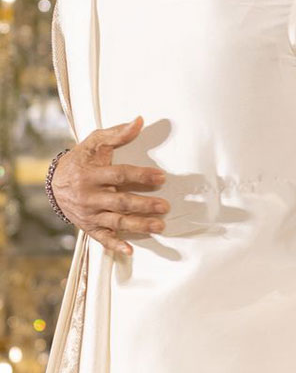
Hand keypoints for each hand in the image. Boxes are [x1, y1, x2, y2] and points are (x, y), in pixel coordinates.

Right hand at [51, 118, 169, 255]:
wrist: (54, 182)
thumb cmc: (80, 160)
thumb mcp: (95, 143)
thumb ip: (118, 134)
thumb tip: (140, 121)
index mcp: (92, 174)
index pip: (120, 175)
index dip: (141, 176)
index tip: (161, 177)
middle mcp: (90, 196)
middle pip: (121, 201)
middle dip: (144, 204)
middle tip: (165, 206)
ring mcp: (89, 213)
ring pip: (117, 221)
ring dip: (139, 225)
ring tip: (160, 226)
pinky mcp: (89, 226)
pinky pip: (103, 238)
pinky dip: (115, 245)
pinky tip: (130, 250)